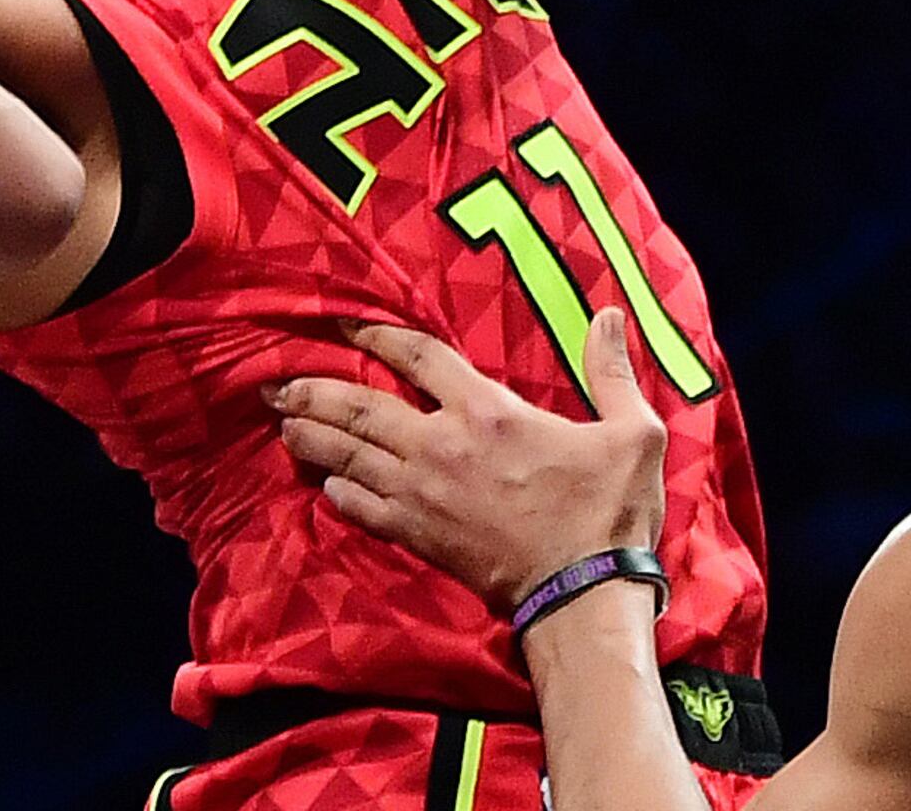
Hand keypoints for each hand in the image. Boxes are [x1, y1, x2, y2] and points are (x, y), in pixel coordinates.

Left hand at [272, 312, 668, 613]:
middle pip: (361, 408)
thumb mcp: (633, 433)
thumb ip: (613, 372)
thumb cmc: (608, 512)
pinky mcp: (420, 537)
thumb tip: (608, 314)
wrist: (582, 595)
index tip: (341, 324)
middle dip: (314, 392)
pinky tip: (325, 484)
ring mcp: (424, 495)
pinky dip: (339, 493)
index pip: (416, 356)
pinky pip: (364, 509)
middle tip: (277, 383)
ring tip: (282, 423)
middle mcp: (441, 447)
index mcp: (487, 411)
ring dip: (313, 438)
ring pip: (351, 457)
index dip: (374, 334)